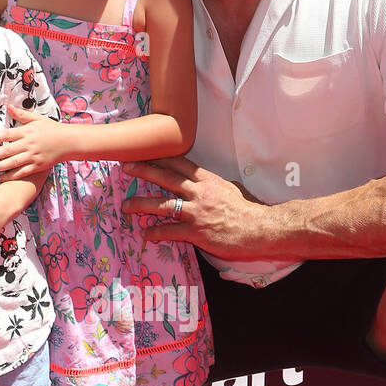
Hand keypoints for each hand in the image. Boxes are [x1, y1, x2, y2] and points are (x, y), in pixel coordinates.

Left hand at [0, 104, 65, 179]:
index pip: (7, 134)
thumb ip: (22, 114)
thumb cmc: (52, 129)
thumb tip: (8, 106)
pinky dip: (11, 176)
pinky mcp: (37, 166)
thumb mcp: (37, 119)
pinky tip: (1, 178)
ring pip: (13, 163)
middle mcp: (28, 144)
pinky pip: (22, 172)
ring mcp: (33, 156)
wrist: (69, 142)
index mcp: (27, 132)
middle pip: (7, 150)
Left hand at [121, 156, 267, 259]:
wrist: (259, 229)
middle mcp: (199, 193)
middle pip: (167, 178)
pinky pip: (171, 231)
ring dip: (141, 204)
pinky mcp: (196, 232)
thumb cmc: (247, 210)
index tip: (145, 151)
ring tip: (126, 205)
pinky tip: (145, 233)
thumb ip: (212, 184)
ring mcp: (196, 212)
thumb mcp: (230, 189)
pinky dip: (156, 232)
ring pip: (163, 205)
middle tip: (126, 167)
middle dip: (144, 171)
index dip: (161, 157)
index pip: (180, 163)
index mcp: (207, 180)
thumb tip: (202, 182)